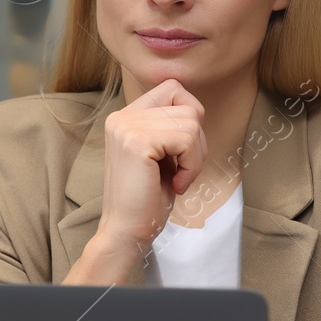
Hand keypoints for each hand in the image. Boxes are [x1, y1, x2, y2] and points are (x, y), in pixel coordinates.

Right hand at [64, 79, 206, 284]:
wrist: (126, 232)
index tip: (181, 149)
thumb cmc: (147, 199)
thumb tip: (195, 108)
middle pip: (188, 107)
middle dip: (197, 143)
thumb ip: (169, 127)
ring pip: (191, 123)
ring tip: (178, 179)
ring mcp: (126, 127)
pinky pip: (187, 140)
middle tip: (182, 171)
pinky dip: (191, 166)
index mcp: (125, 117)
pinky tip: (176, 184)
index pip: (173, 88)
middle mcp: (122, 117)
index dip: (190, 115)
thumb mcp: (161, 154)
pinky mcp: (136, 142)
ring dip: (195, 157)